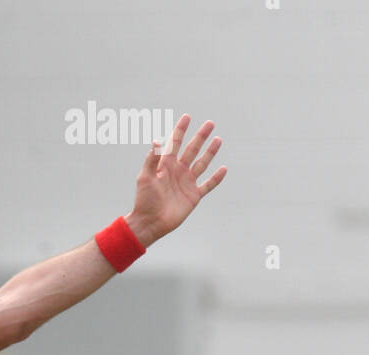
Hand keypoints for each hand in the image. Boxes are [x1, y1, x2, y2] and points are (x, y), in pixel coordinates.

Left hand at [125, 114, 225, 247]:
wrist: (150, 222)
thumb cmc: (144, 200)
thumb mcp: (145, 178)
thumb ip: (152, 159)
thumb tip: (157, 140)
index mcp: (166, 166)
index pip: (175, 144)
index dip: (180, 130)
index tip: (187, 117)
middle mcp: (178, 172)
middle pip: (192, 150)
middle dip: (200, 137)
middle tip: (210, 123)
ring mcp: (187, 183)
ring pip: (202, 164)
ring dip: (210, 152)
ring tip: (218, 139)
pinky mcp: (193, 196)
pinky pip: (208, 185)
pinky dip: (216, 178)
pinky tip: (223, 169)